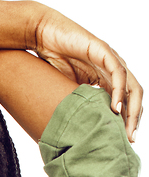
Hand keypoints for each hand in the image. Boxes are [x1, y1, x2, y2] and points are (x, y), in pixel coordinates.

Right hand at [28, 4, 142, 141]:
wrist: (42, 35)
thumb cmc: (51, 61)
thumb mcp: (66, 90)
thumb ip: (77, 104)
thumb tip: (79, 130)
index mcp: (105, 79)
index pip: (124, 102)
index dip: (127, 121)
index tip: (124, 141)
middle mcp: (112, 70)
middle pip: (133, 96)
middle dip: (133, 119)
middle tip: (129, 140)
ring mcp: (110, 60)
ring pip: (131, 86)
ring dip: (132, 110)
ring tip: (127, 129)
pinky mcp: (103, 51)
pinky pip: (117, 73)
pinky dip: (118, 91)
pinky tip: (115, 108)